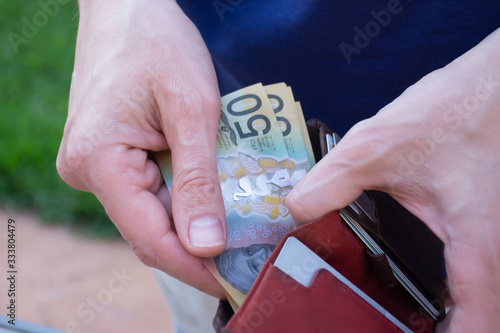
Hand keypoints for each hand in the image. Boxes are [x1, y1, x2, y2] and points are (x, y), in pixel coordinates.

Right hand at [57, 0, 225, 297]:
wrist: (129, 7)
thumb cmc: (158, 43)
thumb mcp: (192, 109)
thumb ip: (198, 181)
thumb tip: (206, 246)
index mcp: (98, 160)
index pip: (149, 237)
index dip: (194, 265)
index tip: (232, 281)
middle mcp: (89, 171)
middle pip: (150, 229)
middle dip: (200, 245)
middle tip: (248, 253)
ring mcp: (99, 165)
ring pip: (153, 212)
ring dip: (196, 220)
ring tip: (241, 226)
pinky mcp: (114, 156)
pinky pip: (152, 190)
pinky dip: (186, 197)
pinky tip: (217, 195)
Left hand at [287, 29, 499, 331]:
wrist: (492, 86)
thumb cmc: (452, 112)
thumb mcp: (377, 148)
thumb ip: (331, 183)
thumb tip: (295, 210)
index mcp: (474, 243)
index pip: (477, 321)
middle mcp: (489, 249)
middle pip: (474, 315)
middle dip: (438, 329)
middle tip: (384, 326)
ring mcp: (487, 239)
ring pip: (472, 295)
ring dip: (443, 313)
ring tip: (394, 314)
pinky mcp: (477, 226)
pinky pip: (465, 271)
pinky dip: (443, 289)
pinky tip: (410, 281)